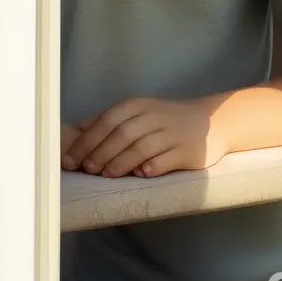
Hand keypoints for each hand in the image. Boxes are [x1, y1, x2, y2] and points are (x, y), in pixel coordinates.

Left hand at [61, 96, 228, 179]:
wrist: (210, 122)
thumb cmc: (164, 120)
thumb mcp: (137, 113)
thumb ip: (107, 122)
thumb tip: (73, 134)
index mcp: (138, 106)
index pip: (107, 120)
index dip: (87, 140)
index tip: (70, 159)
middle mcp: (153, 116)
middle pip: (123, 133)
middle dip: (101, 152)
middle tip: (87, 169)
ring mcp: (172, 133)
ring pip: (142, 146)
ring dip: (122, 161)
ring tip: (108, 174)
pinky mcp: (188, 151)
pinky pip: (167, 159)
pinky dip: (153, 166)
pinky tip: (141, 174)